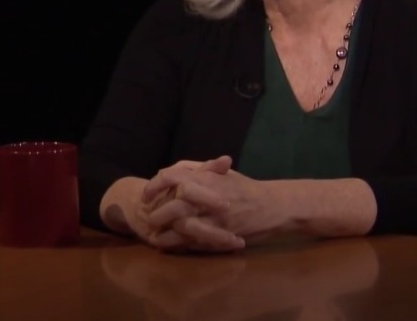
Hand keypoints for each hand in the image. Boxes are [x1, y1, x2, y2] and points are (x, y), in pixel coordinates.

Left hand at [143, 156, 273, 248]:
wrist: (271, 205)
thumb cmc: (245, 188)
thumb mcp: (222, 173)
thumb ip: (198, 170)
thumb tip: (173, 170)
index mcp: (206, 177)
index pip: (172, 177)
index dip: (155, 186)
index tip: (145, 195)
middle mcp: (208, 196)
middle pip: (173, 205)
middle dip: (158, 213)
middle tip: (149, 219)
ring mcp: (214, 218)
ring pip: (181, 227)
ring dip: (165, 234)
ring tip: (155, 238)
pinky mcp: (219, 236)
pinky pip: (193, 243)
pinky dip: (178, 246)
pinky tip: (169, 247)